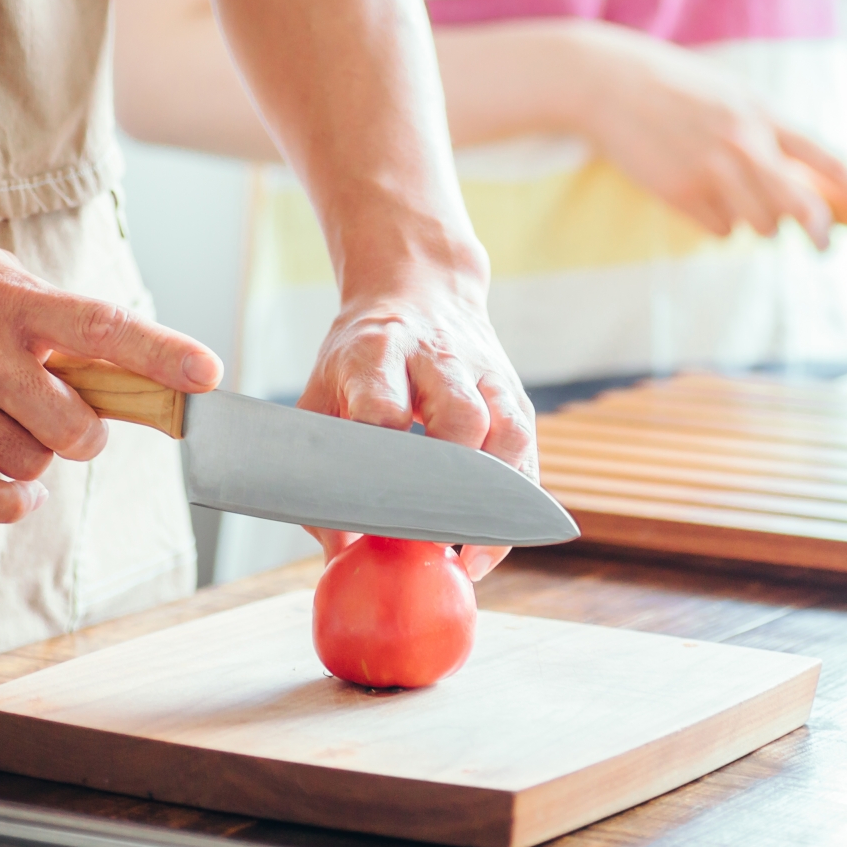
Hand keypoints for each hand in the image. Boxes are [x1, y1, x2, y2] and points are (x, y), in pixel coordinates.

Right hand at [0, 225, 221, 522]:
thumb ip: (46, 309)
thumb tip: (109, 351)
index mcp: (12, 302)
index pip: (104, 328)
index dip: (162, 354)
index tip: (208, 375)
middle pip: (74, 426)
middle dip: (89, 435)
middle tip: (75, 423)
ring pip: (30, 463)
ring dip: (40, 460)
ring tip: (18, 433)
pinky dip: (11, 505)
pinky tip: (18, 494)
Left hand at [296, 268, 534, 581]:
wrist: (419, 288)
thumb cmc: (362, 357)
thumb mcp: (321, 393)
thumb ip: (320, 471)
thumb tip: (340, 557)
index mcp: (377, 353)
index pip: (383, 406)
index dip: (382, 463)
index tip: (373, 515)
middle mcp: (438, 358)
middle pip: (459, 417)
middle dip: (450, 486)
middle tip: (428, 544)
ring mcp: (484, 373)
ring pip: (506, 431)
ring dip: (493, 497)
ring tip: (472, 554)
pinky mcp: (514, 393)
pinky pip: (526, 449)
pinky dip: (515, 500)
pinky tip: (493, 541)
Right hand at [569, 22, 846, 244]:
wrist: (608, 80)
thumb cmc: (679, 91)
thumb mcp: (735, 100)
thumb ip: (773, 141)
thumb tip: (811, 195)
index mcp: (766, 114)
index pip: (832, 163)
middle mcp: (744, 141)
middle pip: (800, 207)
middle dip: (818, 233)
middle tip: (822, 246)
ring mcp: (710, 168)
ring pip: (760, 226)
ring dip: (757, 222)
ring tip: (729, 188)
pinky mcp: (679, 191)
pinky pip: (719, 230)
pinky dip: (716, 222)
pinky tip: (695, 191)